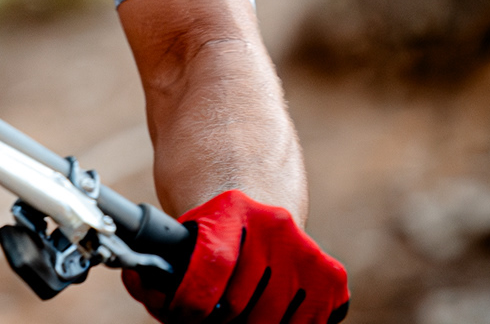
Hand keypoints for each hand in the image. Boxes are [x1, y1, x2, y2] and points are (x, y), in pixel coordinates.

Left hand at [125, 191, 348, 323]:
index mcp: (231, 208)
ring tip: (232, 318)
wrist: (251, 180)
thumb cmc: (212, 217)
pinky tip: (265, 316)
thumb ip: (171, 265)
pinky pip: (307, 322)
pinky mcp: (330, 275)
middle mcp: (275, 226)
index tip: (182, 315)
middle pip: (239, 304)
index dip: (191, 301)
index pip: (213, 265)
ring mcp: (306, 251)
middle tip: (205, 320)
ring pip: (271, 321)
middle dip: (216, 321)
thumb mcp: (186, 229)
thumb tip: (159, 300)